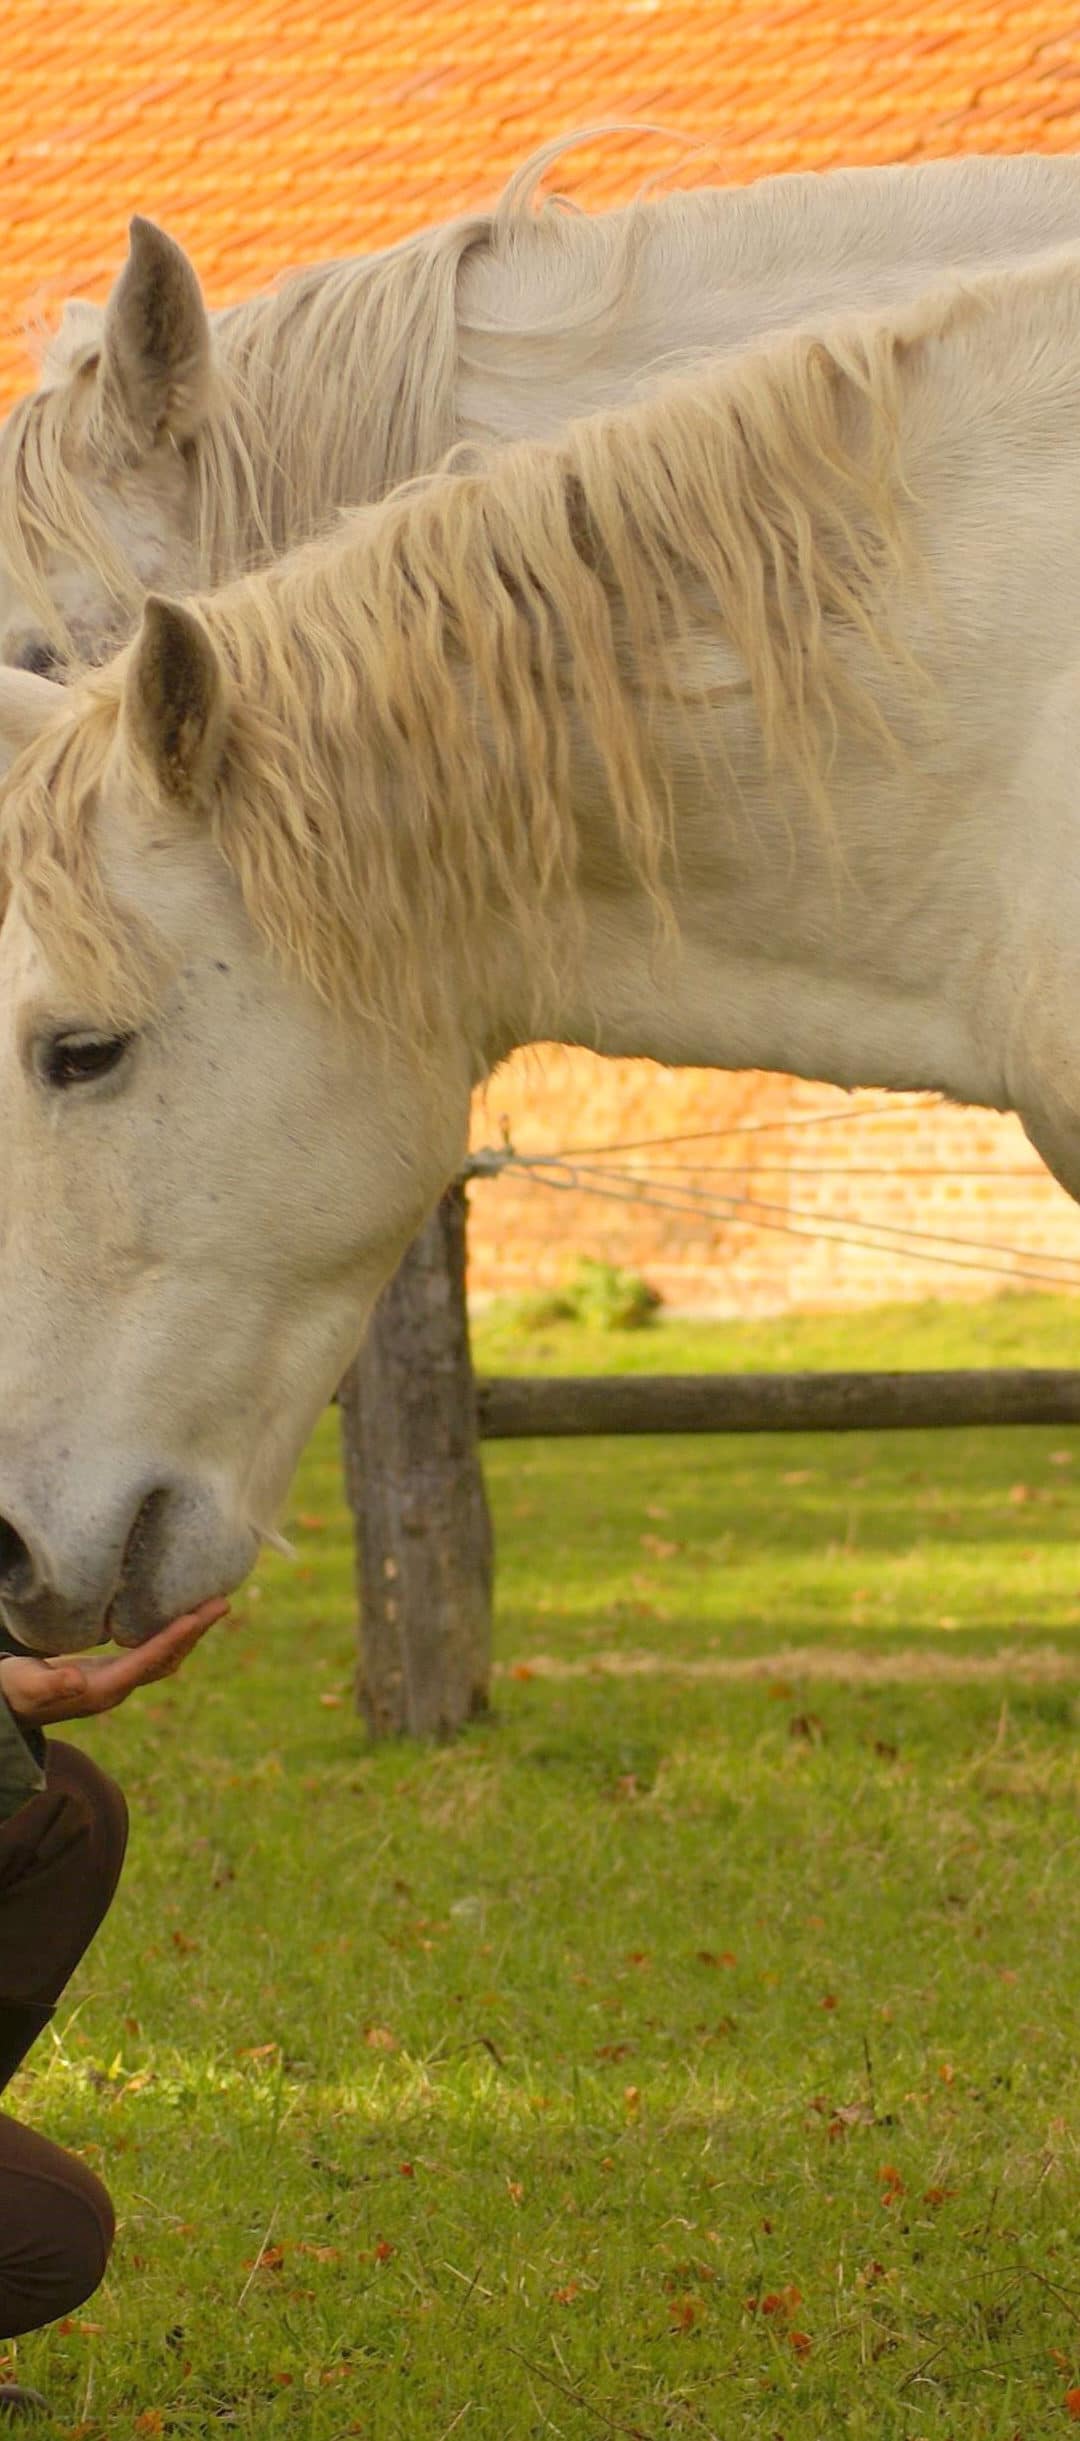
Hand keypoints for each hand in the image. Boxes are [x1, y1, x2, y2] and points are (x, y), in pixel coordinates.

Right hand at [0, 1598, 228, 1727]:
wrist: (8, 1708)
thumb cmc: (14, 1693)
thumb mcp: (25, 1687)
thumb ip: (50, 1685)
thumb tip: (77, 1678)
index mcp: (102, 1690)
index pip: (147, 1661)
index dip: (173, 1638)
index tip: (197, 1616)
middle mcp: (118, 1687)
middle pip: (167, 1658)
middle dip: (195, 1631)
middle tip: (222, 1601)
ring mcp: (118, 1680)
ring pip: (165, 1656)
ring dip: (190, 1632)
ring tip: (213, 1604)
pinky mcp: (112, 1671)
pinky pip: (153, 1651)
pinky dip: (172, 1633)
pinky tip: (181, 1615)